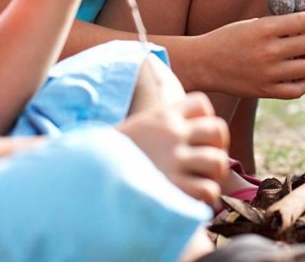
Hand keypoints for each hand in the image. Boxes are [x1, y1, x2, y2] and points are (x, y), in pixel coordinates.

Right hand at [117, 92, 229, 206]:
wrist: (86, 176)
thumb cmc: (110, 158)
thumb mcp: (135, 129)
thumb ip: (157, 125)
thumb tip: (178, 126)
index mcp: (161, 117)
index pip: (201, 104)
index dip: (205, 120)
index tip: (197, 138)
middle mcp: (171, 135)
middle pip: (218, 130)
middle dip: (218, 147)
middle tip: (206, 162)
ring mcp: (174, 161)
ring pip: (218, 161)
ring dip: (213, 175)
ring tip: (200, 183)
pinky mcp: (175, 187)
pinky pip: (209, 190)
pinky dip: (205, 198)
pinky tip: (191, 199)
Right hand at [192, 13, 304, 98]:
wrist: (203, 63)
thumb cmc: (227, 39)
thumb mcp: (251, 24)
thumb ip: (276, 24)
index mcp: (264, 28)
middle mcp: (269, 50)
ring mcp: (268, 73)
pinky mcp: (265, 91)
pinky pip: (298, 90)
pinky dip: (304, 82)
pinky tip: (299, 75)